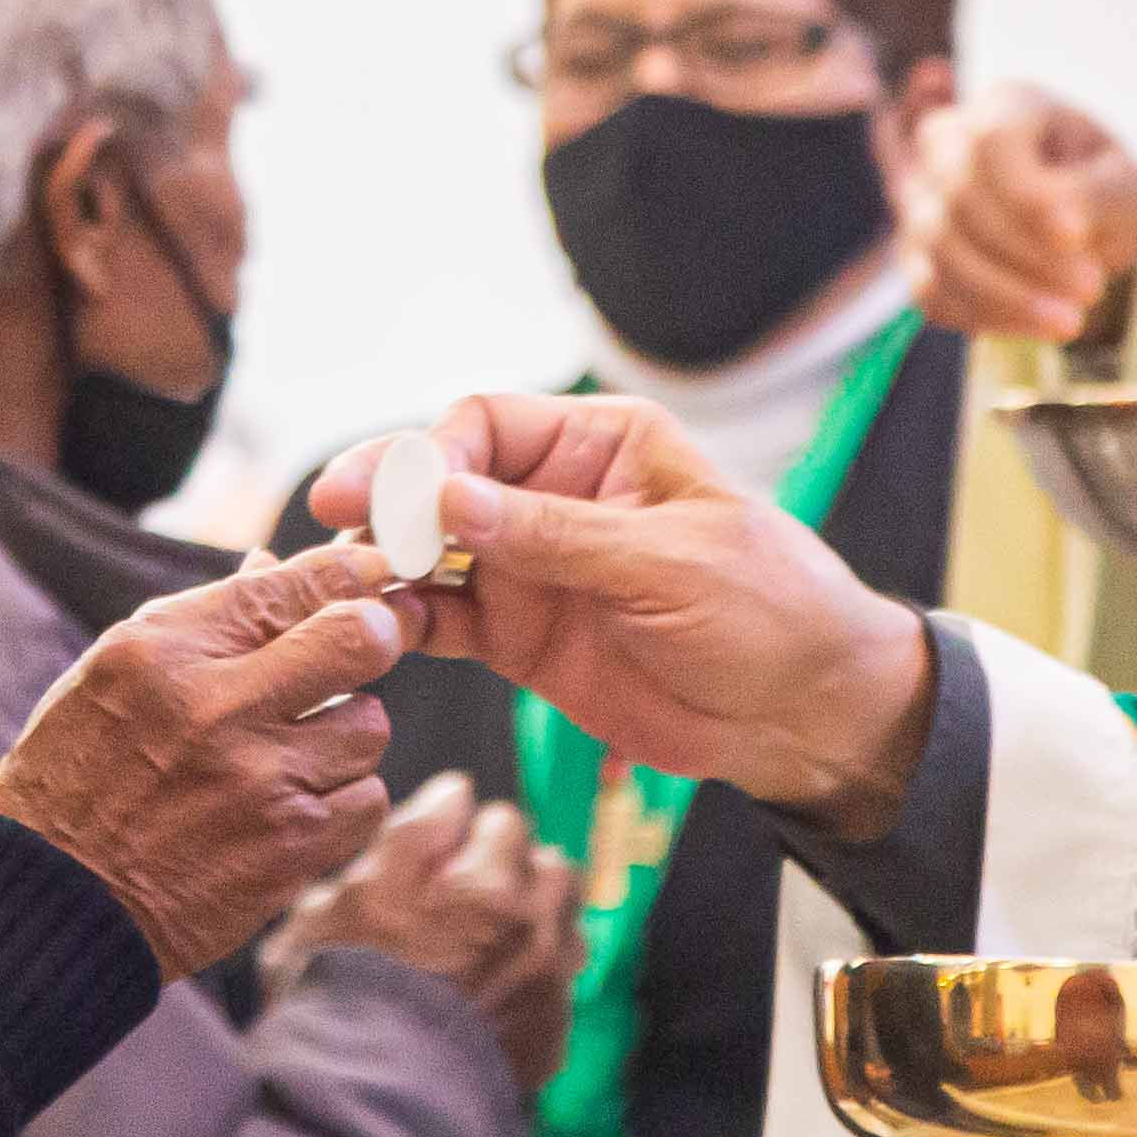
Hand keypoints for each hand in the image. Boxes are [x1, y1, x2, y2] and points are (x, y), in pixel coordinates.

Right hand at [0, 541, 406, 976]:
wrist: (55, 903)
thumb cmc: (80, 775)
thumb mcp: (115, 674)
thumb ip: (205, 620)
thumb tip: (278, 564)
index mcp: (162, 652)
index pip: (296, 584)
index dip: (351, 573)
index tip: (368, 577)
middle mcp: (215, 709)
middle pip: (361, 639)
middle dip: (375, 637)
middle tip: (360, 651)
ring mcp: (259, 783)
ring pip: (370, 725)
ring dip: (343, 736)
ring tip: (291, 753)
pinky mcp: (290, 850)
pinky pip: (368, 799)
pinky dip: (342, 801)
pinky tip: (293, 806)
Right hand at [265, 768, 584, 1089]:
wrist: (368, 1115)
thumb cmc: (330, 1009)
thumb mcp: (323, 914)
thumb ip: (392, 848)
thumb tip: (443, 801)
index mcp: (464, 881)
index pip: (476, 810)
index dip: (450, 827)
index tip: (436, 846)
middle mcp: (517, 918)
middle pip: (535, 852)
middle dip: (504, 861)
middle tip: (466, 889)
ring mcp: (544, 975)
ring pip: (562, 907)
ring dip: (535, 908)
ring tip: (493, 935)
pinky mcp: (552, 1028)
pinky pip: (561, 974)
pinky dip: (537, 972)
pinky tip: (497, 992)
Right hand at [307, 398, 932, 832]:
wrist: (803, 712)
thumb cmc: (767, 610)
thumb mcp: (669, 562)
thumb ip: (557, 535)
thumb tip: (448, 497)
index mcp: (602, 445)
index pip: (488, 425)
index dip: (434, 453)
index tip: (404, 497)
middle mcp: (555, 496)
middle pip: (442, 481)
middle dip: (386, 497)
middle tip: (334, 521)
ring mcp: (533, 570)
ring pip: (431, 552)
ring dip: (384, 563)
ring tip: (342, 583)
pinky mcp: (522, 638)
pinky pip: (445, 620)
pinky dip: (406, 622)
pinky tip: (376, 631)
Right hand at [900, 81, 1136, 344]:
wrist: (1085, 229)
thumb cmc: (1107, 195)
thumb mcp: (1126, 188)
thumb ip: (1097, 196)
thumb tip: (1064, 229)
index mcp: (1009, 105)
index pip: (991, 142)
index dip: (1026, 195)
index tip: (1078, 237)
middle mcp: (951, 142)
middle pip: (959, 197)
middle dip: (1025, 254)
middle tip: (1091, 288)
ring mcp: (923, 197)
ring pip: (939, 248)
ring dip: (1007, 295)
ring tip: (1071, 320)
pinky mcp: (917, 253)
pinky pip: (933, 291)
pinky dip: (987, 316)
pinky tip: (1038, 325)